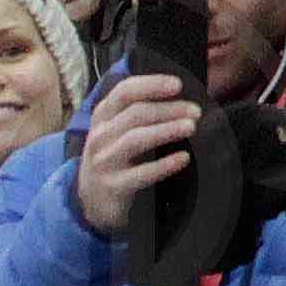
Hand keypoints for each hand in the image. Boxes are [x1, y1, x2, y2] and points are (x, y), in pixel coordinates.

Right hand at [71, 72, 202, 238]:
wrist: (90, 201)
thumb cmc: (112, 158)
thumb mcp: (114, 131)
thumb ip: (137, 113)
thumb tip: (179, 99)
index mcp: (103, 116)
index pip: (124, 92)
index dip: (151, 85)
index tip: (177, 84)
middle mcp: (101, 135)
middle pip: (135, 114)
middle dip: (168, 109)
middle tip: (195, 111)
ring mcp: (105, 161)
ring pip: (136, 139)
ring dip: (166, 130)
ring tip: (190, 127)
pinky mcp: (113, 187)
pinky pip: (140, 174)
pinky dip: (164, 164)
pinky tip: (183, 158)